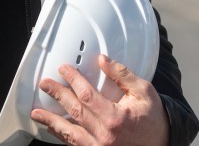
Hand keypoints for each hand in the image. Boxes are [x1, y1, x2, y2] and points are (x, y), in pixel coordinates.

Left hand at [31, 55, 169, 145]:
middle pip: (74, 112)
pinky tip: (53, 129)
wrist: (161, 143)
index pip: (86, 95)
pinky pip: (75, 145)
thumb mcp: (143, 92)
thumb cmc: (153, 119)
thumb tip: (103, 60)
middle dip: (57, 95)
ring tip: (36, 113)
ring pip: (70, 133)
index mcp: (115, 118)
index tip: (64, 69)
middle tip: (45, 85)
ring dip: (51, 122)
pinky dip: (62, 136)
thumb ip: (122, 75)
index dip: (72, 80)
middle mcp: (105, 136)